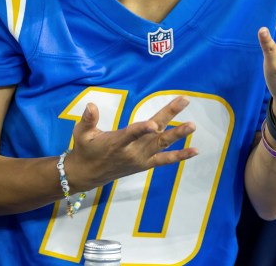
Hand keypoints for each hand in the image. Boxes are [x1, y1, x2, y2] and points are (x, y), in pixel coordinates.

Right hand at [65, 96, 197, 191]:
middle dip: (170, 116)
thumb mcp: (81, 134)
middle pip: (153, 134)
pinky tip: (195, 150)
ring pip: (162, 144)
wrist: (88, 174)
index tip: (154, 124)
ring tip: (193, 125)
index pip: (131, 134)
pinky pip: (165, 160)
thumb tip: (90, 105)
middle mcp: (132, 152)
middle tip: (184, 101)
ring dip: (178, 134)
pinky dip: (180, 156)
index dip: (142, 129)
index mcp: (116, 143)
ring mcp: (140, 159)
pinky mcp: (145, 164)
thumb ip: (87, 120)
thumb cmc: (84, 149)